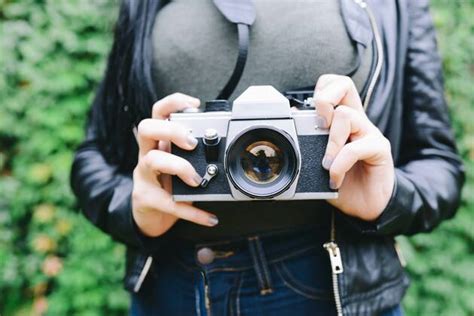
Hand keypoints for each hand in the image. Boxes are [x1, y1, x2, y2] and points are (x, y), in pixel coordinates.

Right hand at [132, 93, 218, 236]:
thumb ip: (196, 156)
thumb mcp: (181, 165)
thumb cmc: (169, 185)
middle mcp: (147, 154)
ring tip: (197, 180)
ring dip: (179, 167)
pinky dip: (193, 211)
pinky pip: (169, 203)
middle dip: (171, 130)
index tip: (194, 105)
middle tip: (192, 143)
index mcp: (158, 142)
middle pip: (147, 128)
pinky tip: (210, 218)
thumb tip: (226, 149)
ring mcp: (143, 176)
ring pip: (152, 160)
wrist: (151, 216)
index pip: (157, 113)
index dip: (172, 103)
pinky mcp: (146, 199)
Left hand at [314, 75, 394, 220]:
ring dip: (330, 142)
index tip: (309, 116)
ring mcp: (369, 133)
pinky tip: (335, 178)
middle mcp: (357, 121)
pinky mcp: (379, 149)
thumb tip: (292, 123)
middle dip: (324, 100)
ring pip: (346, 115)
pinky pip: (355, 148)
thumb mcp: (319, 161)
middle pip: (345, 85)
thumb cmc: (343, 182)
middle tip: (319, 126)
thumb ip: (309, 143)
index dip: (321, 90)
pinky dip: (339, 165)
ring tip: (326, 164)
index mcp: (343, 120)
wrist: (365, 206)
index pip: (335, 86)